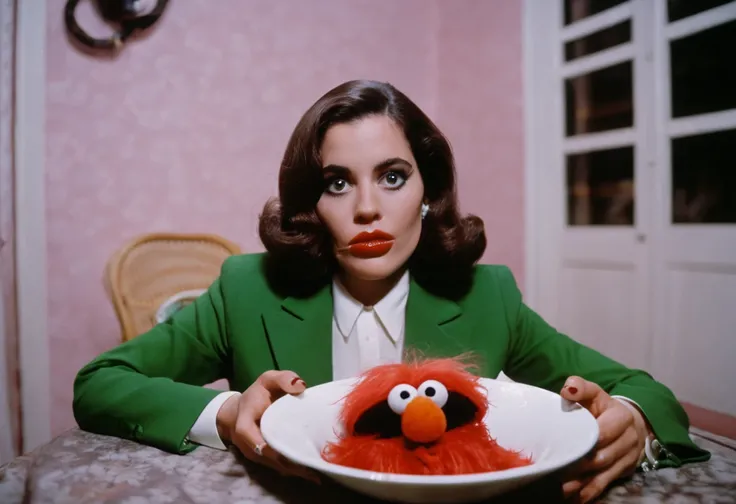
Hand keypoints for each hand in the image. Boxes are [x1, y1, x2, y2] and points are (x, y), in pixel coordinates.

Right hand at [216, 370, 319, 483]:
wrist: (237, 411)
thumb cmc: (256, 394)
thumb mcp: (267, 379)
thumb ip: (283, 378)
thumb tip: (301, 387)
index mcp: (245, 425)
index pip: (258, 442)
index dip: (276, 449)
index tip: (297, 451)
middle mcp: (247, 445)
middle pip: (271, 459)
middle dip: (292, 464)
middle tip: (315, 467)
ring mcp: (254, 455)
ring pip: (276, 466)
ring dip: (295, 470)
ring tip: (317, 473)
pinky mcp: (262, 460)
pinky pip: (278, 467)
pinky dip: (293, 469)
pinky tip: (310, 471)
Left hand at [559, 376, 648, 502]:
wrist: (631, 423)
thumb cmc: (603, 407)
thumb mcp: (595, 394)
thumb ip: (580, 387)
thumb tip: (568, 389)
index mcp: (621, 417)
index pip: (603, 431)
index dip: (584, 439)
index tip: (564, 444)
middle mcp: (628, 439)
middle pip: (602, 456)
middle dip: (580, 464)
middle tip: (557, 469)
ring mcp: (628, 458)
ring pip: (603, 474)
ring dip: (582, 482)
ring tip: (561, 487)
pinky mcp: (624, 471)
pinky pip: (605, 484)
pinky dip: (589, 492)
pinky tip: (574, 497)